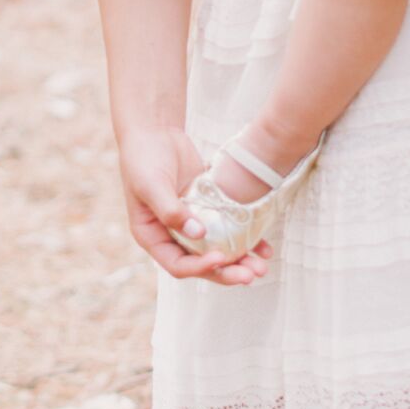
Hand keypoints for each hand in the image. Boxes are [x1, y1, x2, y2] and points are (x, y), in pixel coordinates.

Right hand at [117, 125, 269, 284]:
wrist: (155, 133)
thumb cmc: (144, 159)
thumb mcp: (151, 184)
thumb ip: (171, 210)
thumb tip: (198, 234)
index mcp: (153, 237)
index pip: (177, 265)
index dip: (199, 267)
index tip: (220, 258)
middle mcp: (173, 237)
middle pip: (202, 264)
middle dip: (227, 272)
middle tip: (250, 276)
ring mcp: (193, 226)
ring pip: (219, 251)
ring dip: (241, 261)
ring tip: (262, 268)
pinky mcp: (210, 212)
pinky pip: (229, 231)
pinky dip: (247, 241)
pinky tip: (265, 248)